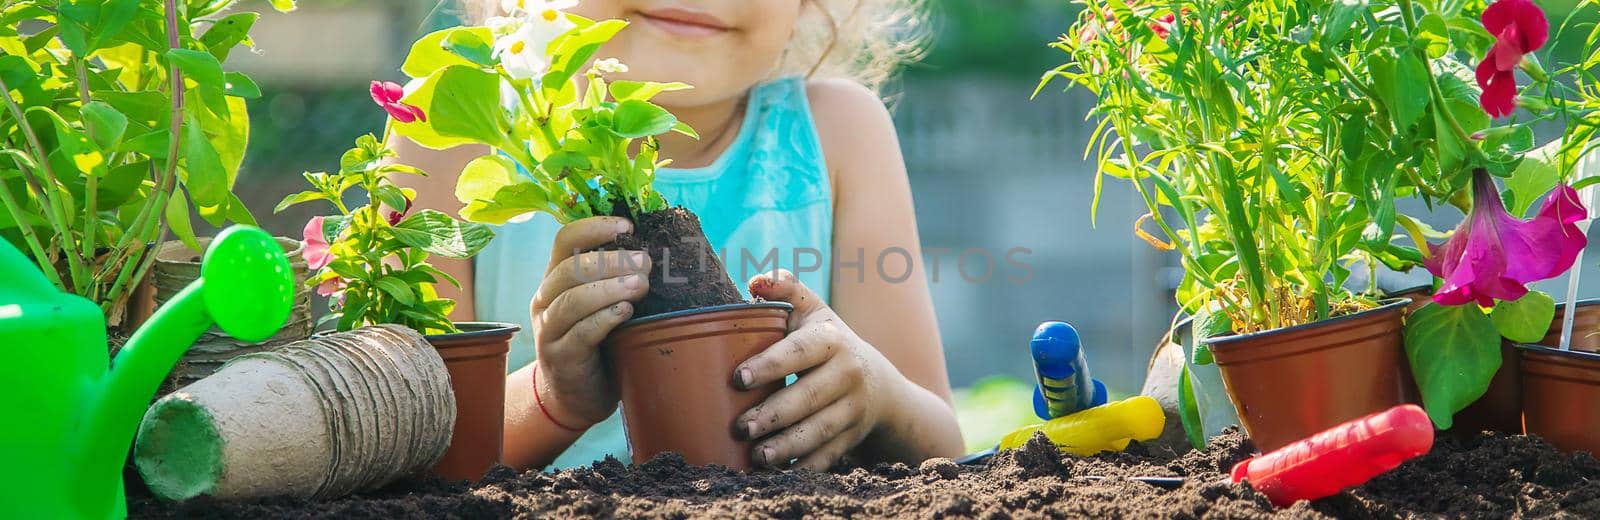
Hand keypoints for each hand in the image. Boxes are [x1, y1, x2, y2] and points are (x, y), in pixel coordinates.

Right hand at [530, 216, 650, 427]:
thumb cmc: (599, 342)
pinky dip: (604, 318)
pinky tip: (625, 312)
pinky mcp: (561, 358)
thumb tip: (658, 251)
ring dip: (610, 288)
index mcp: (556, 279)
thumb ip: (616, 278)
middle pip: (570, 268)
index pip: (564, 240)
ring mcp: (549, 330)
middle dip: (611, 260)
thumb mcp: (603, 304)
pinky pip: (580, 333)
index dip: (594, 227)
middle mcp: (546, 300)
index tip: (627, 225)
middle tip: (646, 262)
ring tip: (640, 285)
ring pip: (572, 300)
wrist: (576, 396)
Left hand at [734, 270, 904, 469]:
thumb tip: (755, 281)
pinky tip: (778, 472)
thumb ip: (785, 290)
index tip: (738, 378)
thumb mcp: (813, 311)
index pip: (799, 352)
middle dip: (775, 414)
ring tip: (758, 456)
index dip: (770, 365)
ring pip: (820, 430)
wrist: (878, 383)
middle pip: (809, 397)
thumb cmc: (827, 341)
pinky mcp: (851, 437)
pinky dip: (805, 466)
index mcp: (831, 339)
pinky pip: (828, 455)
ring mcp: (852, 409)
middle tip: (741, 427)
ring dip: (788, 445)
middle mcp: (847, 374)